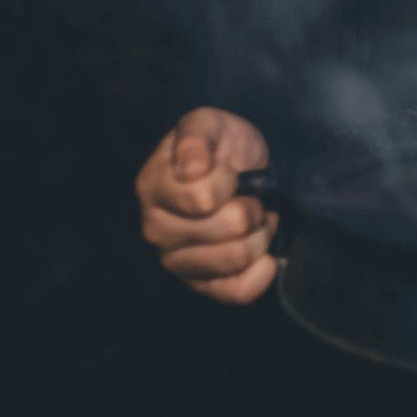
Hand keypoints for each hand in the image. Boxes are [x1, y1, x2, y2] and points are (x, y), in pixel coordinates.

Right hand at [135, 107, 277, 303]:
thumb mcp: (209, 123)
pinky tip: (263, 254)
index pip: (204, 197)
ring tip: (253, 218)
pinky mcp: (202, 285)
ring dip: (259, 234)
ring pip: (237, 258)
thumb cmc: (220, 145)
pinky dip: (260, 272)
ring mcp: (177, 261)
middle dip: (251, 207)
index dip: (230, 181)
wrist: (240, 168)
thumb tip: (190, 169)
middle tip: (248, 196)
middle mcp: (157, 230)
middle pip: (229, 228)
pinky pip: (237, 292)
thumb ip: (196, 138)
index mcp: (152, 188)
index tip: (230, 171)